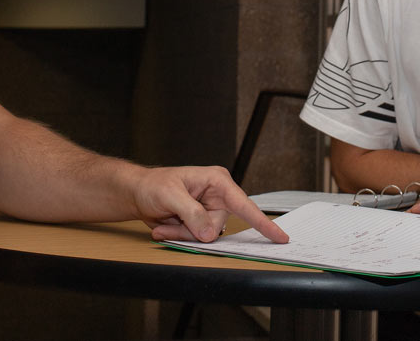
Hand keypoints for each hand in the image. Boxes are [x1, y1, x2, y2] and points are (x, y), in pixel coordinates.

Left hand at [131, 165, 288, 243]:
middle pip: (217, 226)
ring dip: (183, 234)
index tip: (280, 237)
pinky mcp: (201, 221)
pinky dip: (179, 236)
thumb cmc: (153, 185)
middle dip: (192, 230)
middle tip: (170, 221)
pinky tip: (164, 226)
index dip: (263, 223)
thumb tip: (210, 232)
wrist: (138, 192)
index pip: (244, 204)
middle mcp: (218, 196)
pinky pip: (196, 238)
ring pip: (206, 235)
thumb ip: (192, 213)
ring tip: (164, 223)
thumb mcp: (171, 196)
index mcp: (217, 181)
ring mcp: (210, 210)